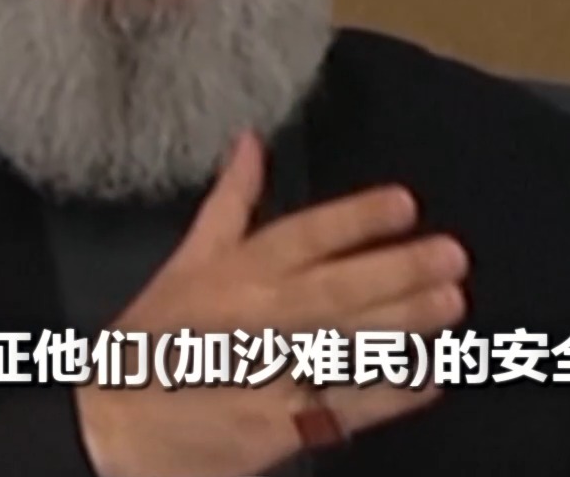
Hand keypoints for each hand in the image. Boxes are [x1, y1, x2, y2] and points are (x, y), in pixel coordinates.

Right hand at [75, 133, 469, 476]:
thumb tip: (252, 141)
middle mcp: (254, 319)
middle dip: (396, 271)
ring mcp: (269, 375)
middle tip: (452, 254)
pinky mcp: (278, 428)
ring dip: (402, 326)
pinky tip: (430, 379)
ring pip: (344, 346)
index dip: (353, 219)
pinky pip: (344, 409)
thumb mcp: (185, 262)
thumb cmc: (154, 340)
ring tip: (451, 304)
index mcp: (231, 273)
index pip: (300, 237)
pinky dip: (389, 395)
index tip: (405, 203)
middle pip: (334, 291)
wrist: (116, 427)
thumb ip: (229, 204)